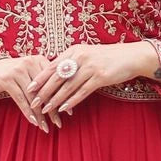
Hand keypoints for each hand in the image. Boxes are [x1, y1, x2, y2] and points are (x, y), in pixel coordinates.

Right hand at [0, 54, 61, 129]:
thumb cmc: (15, 73)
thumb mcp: (31, 72)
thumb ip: (44, 80)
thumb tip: (64, 98)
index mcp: (39, 59)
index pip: (54, 81)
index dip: (62, 97)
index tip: (68, 112)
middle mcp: (29, 63)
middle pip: (44, 90)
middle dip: (52, 109)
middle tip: (58, 123)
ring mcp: (18, 71)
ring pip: (33, 97)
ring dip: (40, 115)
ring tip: (45, 127)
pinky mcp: (7, 80)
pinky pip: (20, 99)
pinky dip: (28, 112)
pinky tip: (33, 122)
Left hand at [26, 42, 159, 119]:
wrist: (131, 56)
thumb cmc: (108, 57)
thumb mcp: (87, 54)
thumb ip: (72, 62)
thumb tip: (56, 73)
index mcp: (74, 51)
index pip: (52, 66)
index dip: (40, 78)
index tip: (29, 88)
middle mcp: (80, 57)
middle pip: (57, 77)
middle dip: (43, 91)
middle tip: (33, 102)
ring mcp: (90, 67)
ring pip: (68, 86)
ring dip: (55, 99)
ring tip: (45, 109)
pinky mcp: (100, 77)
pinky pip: (82, 91)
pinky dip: (72, 101)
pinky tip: (64, 109)